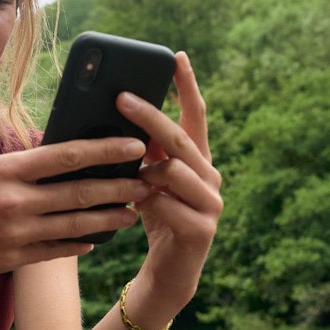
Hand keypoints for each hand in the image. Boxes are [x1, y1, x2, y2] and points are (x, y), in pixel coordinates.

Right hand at [0, 136, 151, 286]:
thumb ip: (11, 166)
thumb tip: (45, 156)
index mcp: (7, 170)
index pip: (67, 155)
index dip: (105, 149)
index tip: (134, 144)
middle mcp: (15, 201)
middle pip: (81, 191)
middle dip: (120, 186)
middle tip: (149, 181)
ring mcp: (15, 233)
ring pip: (76, 224)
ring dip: (109, 218)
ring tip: (134, 213)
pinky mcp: (10, 260)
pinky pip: (55, 251)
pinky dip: (79, 244)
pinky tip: (96, 240)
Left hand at [116, 52, 222, 307]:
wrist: (169, 273)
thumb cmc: (156, 220)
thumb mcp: (148, 181)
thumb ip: (145, 153)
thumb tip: (117, 116)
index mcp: (198, 161)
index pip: (197, 116)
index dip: (188, 85)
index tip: (177, 56)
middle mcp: (211, 176)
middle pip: (180, 137)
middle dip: (149, 116)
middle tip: (121, 98)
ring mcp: (211, 203)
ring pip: (174, 170)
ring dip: (146, 172)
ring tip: (132, 181)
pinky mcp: (202, 228)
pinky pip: (167, 204)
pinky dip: (147, 204)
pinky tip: (136, 210)